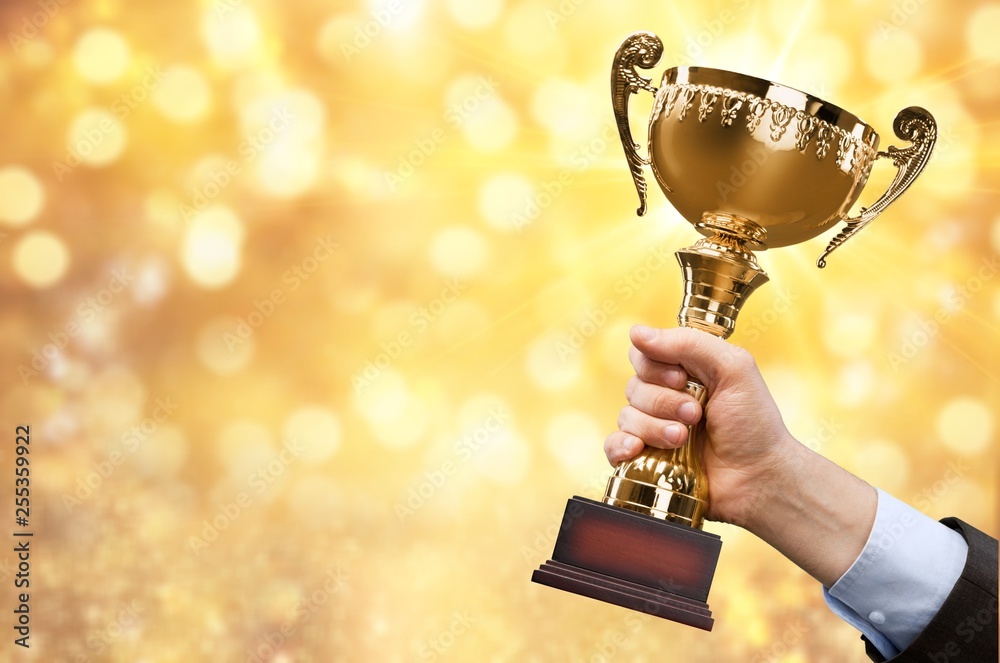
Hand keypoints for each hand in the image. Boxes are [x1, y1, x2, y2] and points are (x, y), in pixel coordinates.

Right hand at [603, 324, 875, 584]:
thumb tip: (636, 332)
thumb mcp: (733, 368)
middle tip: (696, 414)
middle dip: (664, 401)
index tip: (681, 378)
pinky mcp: (645, 459)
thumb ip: (688, 343)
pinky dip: (620, 445)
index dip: (655, 366)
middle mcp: (666, 398)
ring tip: (683, 439)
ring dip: (654, 427)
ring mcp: (654, 429)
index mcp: (685, 371)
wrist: (759, 478)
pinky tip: (637, 449)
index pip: (644, 354)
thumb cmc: (753, 423)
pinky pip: (613, 445)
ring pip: (627, 416)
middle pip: (634, 386)